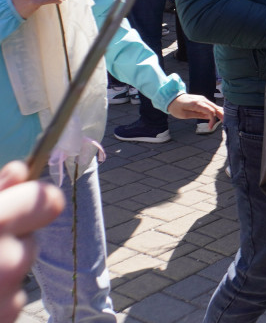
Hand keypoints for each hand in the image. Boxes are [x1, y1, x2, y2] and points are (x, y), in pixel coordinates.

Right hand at [0, 161, 63, 322]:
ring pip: (20, 271)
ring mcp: (5, 297)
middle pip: (32, 241)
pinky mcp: (5, 317)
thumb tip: (21, 169)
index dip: (33, 200)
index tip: (19, 199)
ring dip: (1, 271)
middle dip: (12, 241)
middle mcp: (5, 259)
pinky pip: (11, 300)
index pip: (49, 201)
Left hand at [167, 94, 223, 128]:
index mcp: (196, 104)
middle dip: (221, 115)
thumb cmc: (176, 107)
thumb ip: (197, 115)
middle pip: (215, 107)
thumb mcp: (184, 114)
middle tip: (225, 122)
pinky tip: (219, 115)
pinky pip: (211, 105)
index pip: (210, 111)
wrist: (172, 98)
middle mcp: (202, 100)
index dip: (212, 119)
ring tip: (224, 119)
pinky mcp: (202, 100)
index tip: (210, 128)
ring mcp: (203, 99)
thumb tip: (208, 117)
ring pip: (214, 106)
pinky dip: (216, 110)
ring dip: (220, 112)